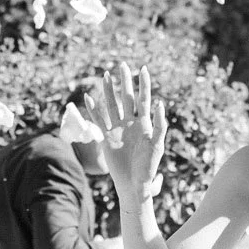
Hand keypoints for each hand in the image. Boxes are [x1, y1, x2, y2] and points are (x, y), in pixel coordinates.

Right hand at [89, 65, 166, 199]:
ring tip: (106, 75)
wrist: (134, 183)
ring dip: (109, 91)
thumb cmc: (148, 167)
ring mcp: (118, 129)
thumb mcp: (157, 145)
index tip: (142, 69)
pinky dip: (93, 109)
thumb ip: (159, 126)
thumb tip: (160, 104)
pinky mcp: (107, 137)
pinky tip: (89, 97)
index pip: (144, 99)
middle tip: (122, 65)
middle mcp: (130, 123)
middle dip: (125, 82)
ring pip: (112, 105)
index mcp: (144, 124)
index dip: (143, 84)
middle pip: (127, 98)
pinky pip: (98, 120)